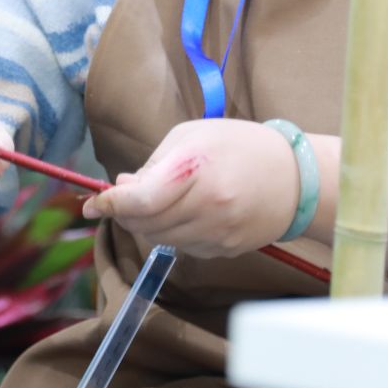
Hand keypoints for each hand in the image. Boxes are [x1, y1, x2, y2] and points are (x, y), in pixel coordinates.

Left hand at [81, 118, 299, 256]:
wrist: (296, 177)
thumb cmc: (240, 146)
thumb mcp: (192, 137)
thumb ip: (153, 164)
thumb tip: (122, 189)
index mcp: (195, 172)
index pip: (138, 202)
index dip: (108, 205)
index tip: (90, 205)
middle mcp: (206, 208)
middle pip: (144, 225)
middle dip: (126, 213)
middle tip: (125, 197)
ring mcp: (217, 234)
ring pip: (160, 239)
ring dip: (149, 224)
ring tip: (162, 200)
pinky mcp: (225, 250)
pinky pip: (183, 248)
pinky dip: (174, 233)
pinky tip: (189, 213)